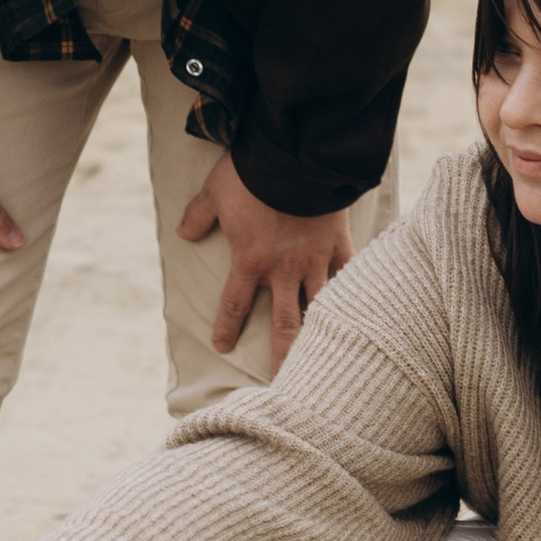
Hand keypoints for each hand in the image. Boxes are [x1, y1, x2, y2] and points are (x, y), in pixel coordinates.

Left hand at [176, 153, 353, 371]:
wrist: (297, 157)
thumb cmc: (252, 174)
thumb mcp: (215, 191)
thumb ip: (198, 216)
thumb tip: (183, 233)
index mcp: (250, 261)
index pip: (235, 304)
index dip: (227, 326)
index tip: (223, 346)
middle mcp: (284, 270)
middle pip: (284, 323)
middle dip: (283, 356)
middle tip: (283, 384)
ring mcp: (316, 260)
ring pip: (319, 308)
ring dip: (320, 337)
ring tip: (326, 363)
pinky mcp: (340, 245)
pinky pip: (348, 276)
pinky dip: (352, 294)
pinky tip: (358, 313)